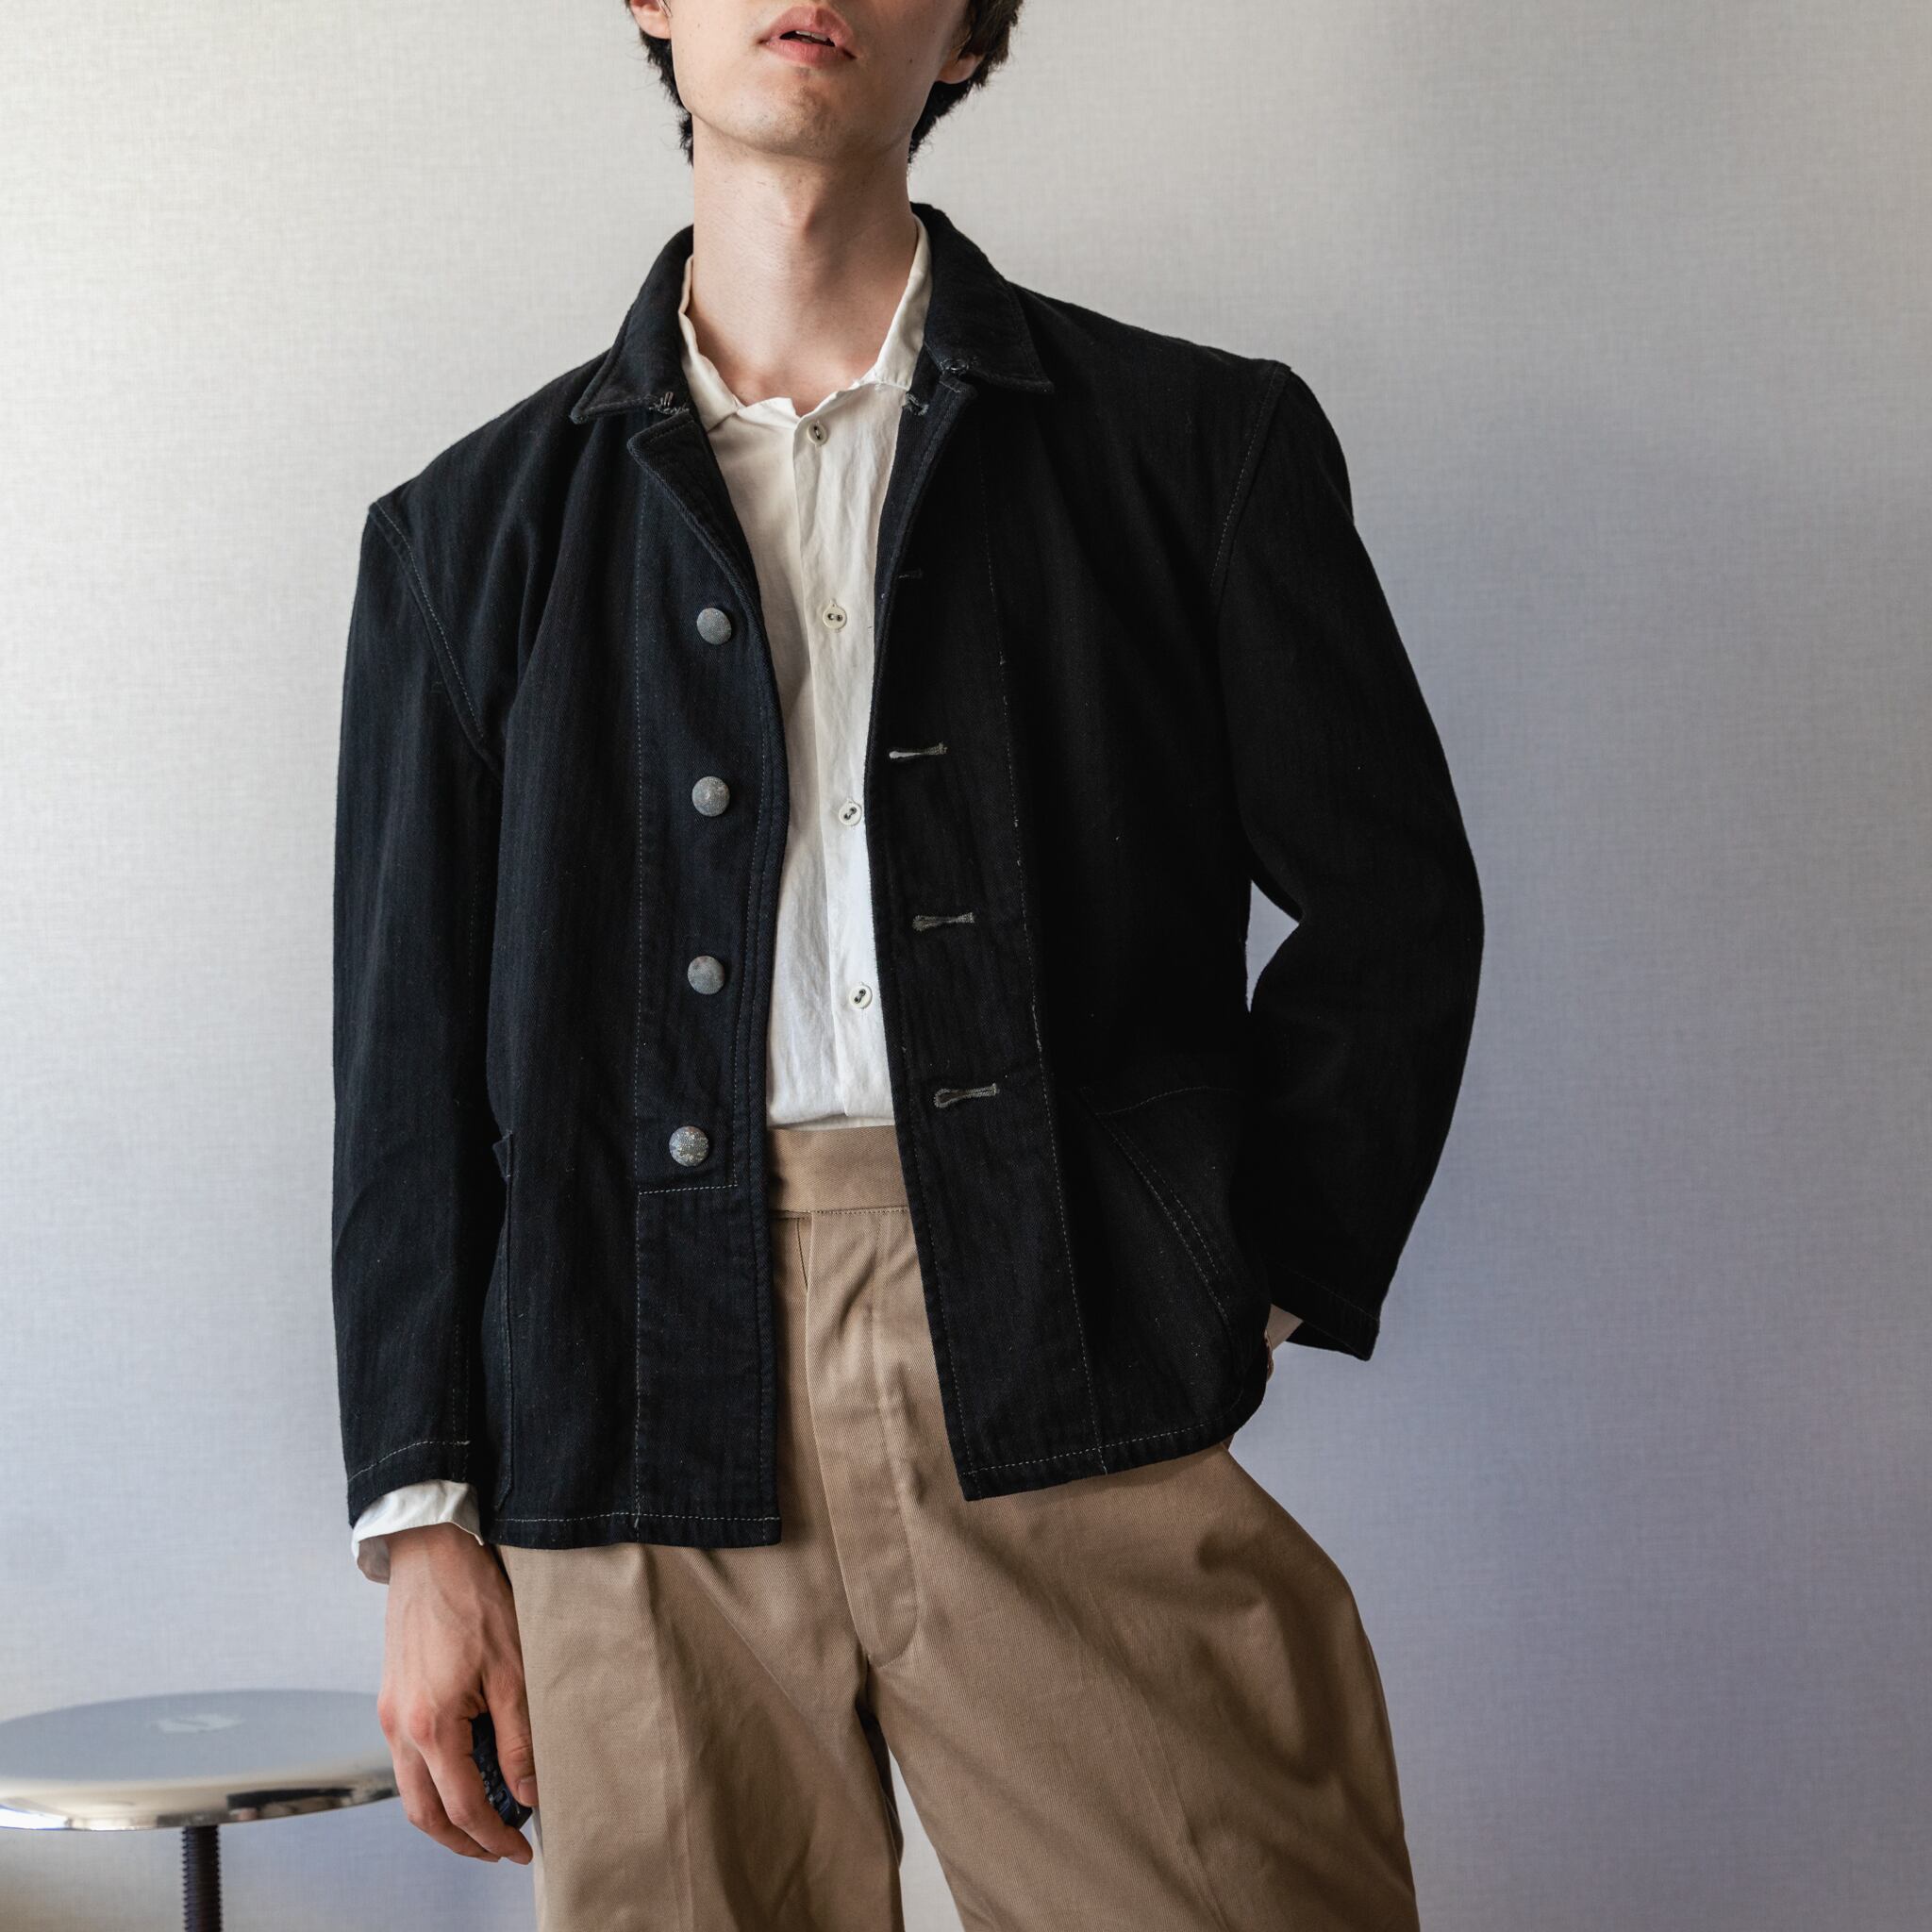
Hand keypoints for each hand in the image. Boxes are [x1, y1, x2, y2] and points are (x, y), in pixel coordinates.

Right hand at [378, 1524, 536, 1864]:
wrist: (433, 1553)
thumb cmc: (475, 1600)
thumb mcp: (513, 1671)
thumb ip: (519, 1738)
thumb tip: (529, 1792)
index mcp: (430, 1725)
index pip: (462, 1806)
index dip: (493, 1836)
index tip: (520, 1847)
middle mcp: (400, 1727)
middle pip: (425, 1813)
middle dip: (462, 1841)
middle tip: (500, 1848)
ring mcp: (390, 1714)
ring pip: (409, 1790)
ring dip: (444, 1816)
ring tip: (484, 1820)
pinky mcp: (391, 1699)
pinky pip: (405, 1760)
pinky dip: (431, 1782)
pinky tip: (462, 1774)